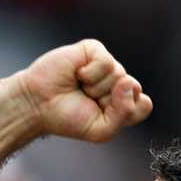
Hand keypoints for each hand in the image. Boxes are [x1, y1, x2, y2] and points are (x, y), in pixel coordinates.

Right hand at [13, 39, 152, 142]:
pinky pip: (106, 61)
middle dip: (109, 100)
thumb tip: (129, 81)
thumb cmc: (67, 118)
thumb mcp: (101, 130)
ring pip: (119, 74)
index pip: (143, 104)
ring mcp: (106, 65)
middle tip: (87, 101)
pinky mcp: (93, 50)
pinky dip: (90, 73)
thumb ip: (124, 114)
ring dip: (96, 87)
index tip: (102, 114)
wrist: (37, 104)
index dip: (126, 111)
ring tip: (79, 87)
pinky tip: (77, 74)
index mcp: (122, 102)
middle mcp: (117, 82)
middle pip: (133, 88)